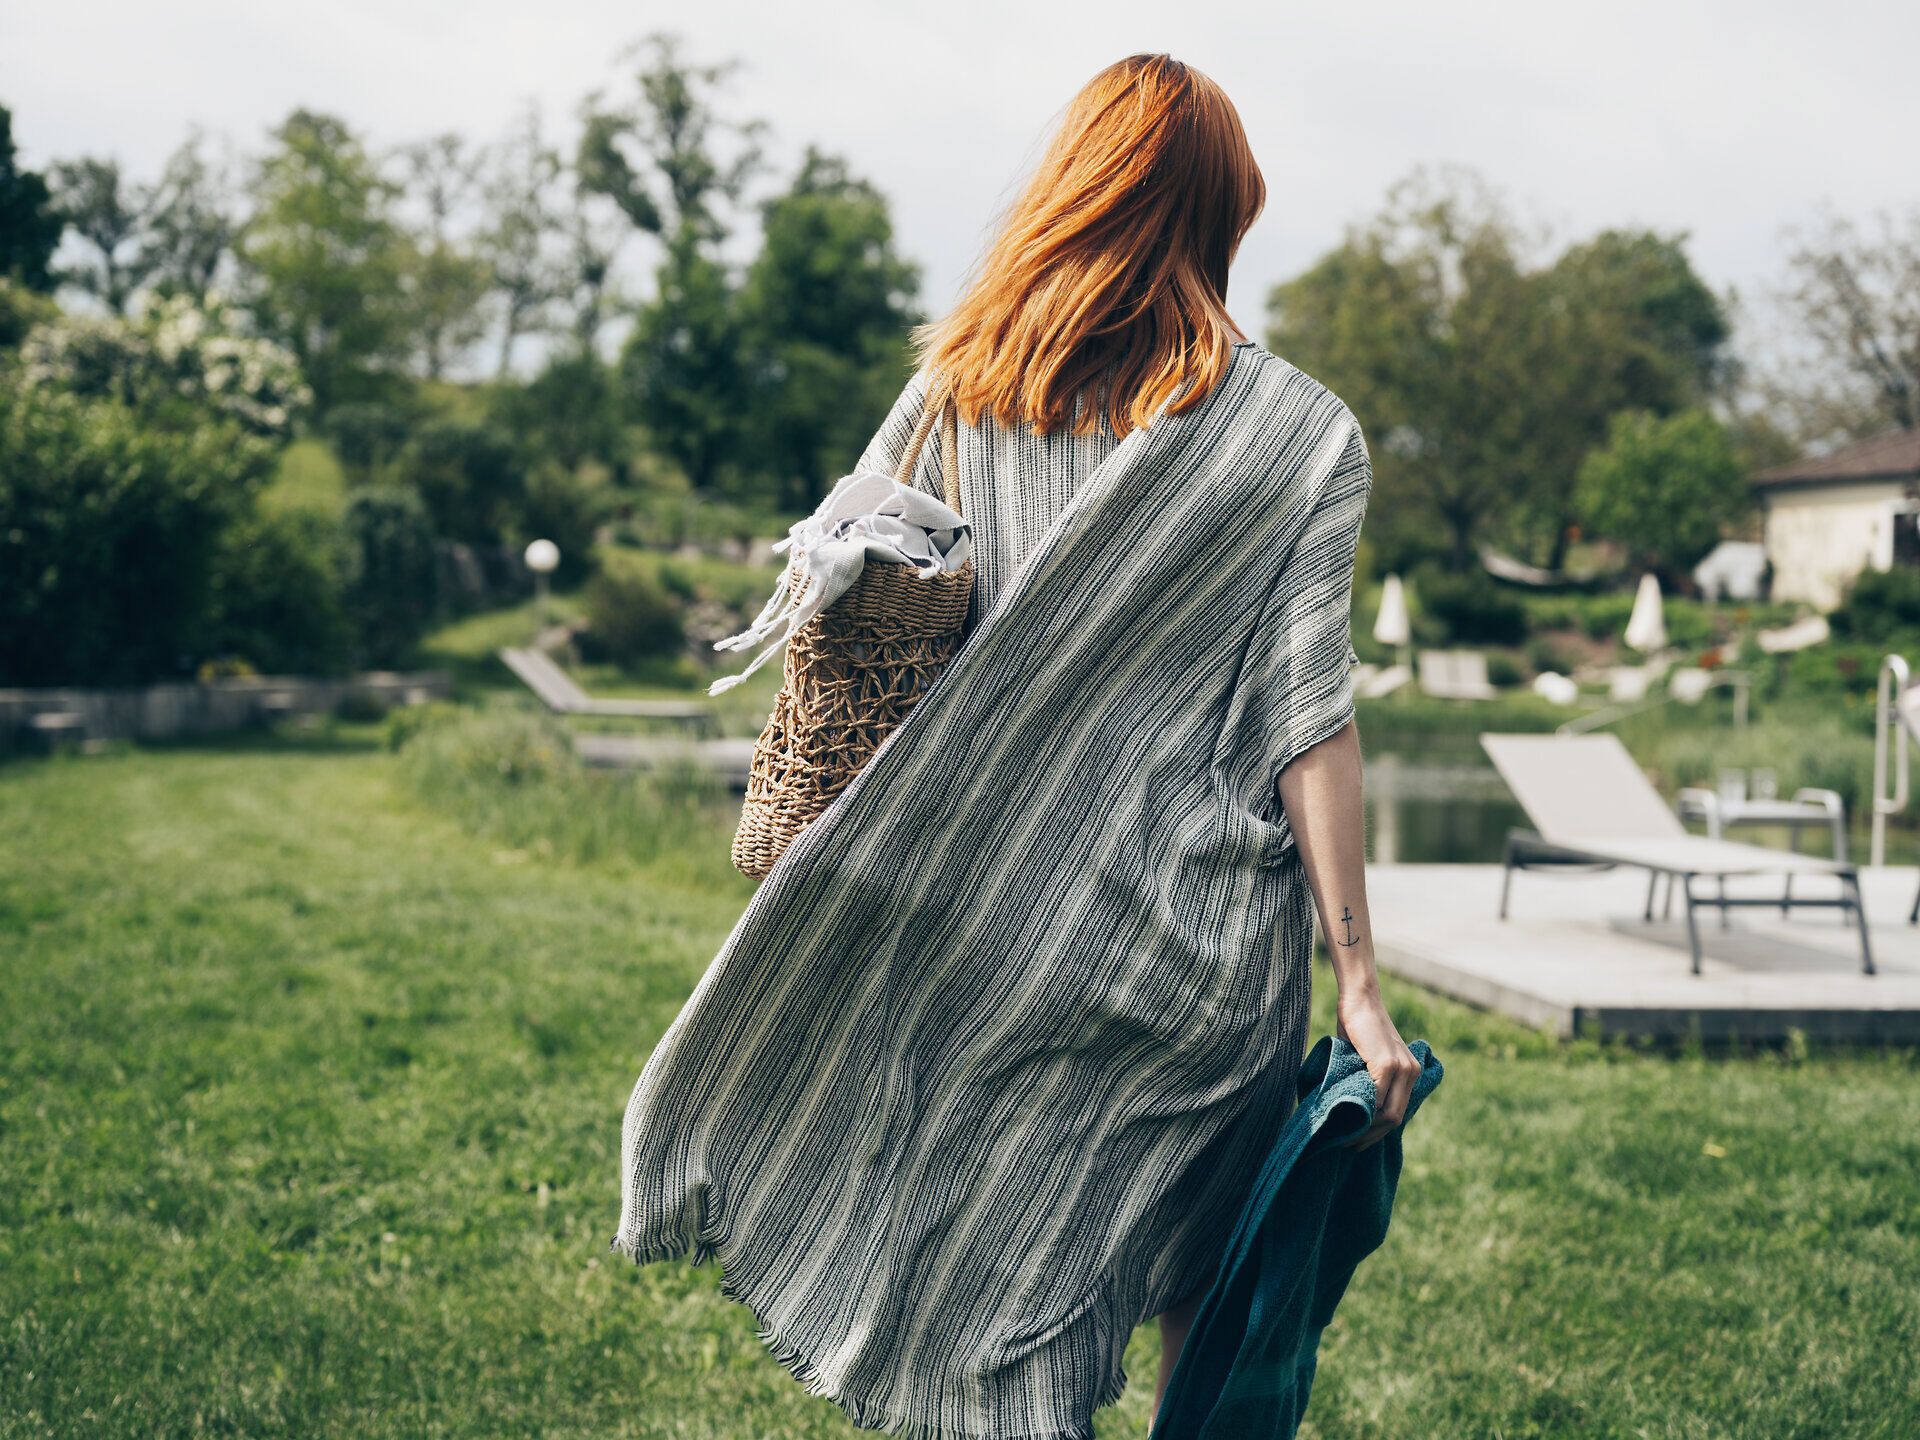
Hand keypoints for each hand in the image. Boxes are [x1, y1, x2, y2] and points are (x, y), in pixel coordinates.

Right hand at [1334, 985, 1419, 1150]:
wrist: (1359, 1000)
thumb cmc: (1357, 1027)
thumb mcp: (1369, 1058)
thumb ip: (1371, 1080)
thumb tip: (1357, 1108)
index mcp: (1411, 1073)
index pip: (1399, 1112)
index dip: (1379, 1132)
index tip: (1359, 1142)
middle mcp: (1411, 1072)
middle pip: (1396, 1118)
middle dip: (1373, 1136)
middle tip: (1351, 1145)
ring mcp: (1402, 1068)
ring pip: (1390, 1113)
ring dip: (1368, 1129)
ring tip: (1347, 1136)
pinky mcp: (1387, 1064)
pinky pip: (1377, 1098)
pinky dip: (1364, 1112)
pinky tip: (1348, 1117)